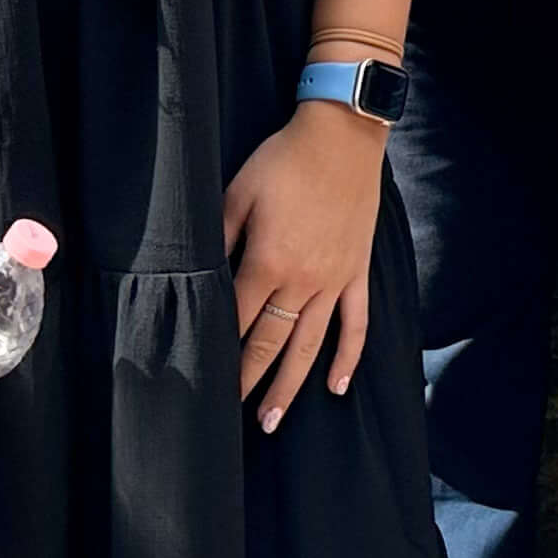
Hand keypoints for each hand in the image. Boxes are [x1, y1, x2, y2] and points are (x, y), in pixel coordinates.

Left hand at [223, 103, 385, 431]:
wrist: (343, 136)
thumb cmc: (285, 160)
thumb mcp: (238, 192)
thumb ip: (220, 238)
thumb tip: (200, 277)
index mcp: (268, 260)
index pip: (237, 321)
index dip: (220, 354)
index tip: (205, 384)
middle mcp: (303, 279)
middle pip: (271, 342)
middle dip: (250, 383)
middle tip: (234, 421)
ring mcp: (335, 279)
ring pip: (311, 344)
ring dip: (292, 384)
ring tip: (274, 419)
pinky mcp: (357, 271)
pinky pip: (356, 323)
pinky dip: (349, 357)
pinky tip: (338, 386)